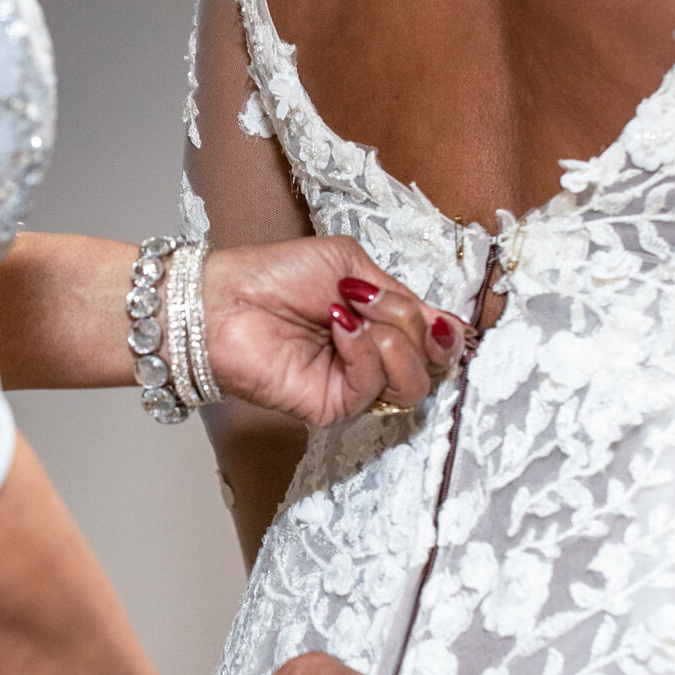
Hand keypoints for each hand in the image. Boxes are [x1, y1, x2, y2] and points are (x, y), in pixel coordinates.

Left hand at [202, 237, 468, 424]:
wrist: (226, 298)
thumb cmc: (277, 275)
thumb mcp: (351, 266)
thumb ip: (400, 296)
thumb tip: (447, 323)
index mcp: (382, 328)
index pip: (436, 345)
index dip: (449, 335)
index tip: (445, 321)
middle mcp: (374, 362)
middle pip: (431, 365)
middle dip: (411, 325)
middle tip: (369, 301)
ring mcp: (355, 388)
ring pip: (413, 384)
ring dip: (393, 341)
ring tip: (352, 316)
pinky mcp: (334, 407)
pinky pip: (374, 389)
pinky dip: (364, 353)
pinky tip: (338, 329)